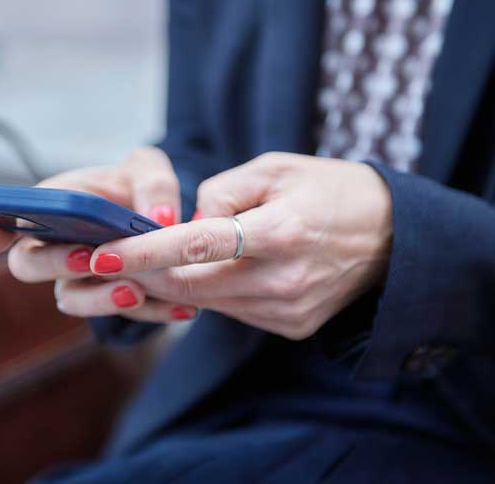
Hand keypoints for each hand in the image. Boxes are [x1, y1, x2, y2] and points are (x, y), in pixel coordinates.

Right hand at [0, 147, 199, 321]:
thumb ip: (153, 184)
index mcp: (55, 205)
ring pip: (70, 299)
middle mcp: (56, 246)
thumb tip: (160, 217)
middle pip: (29, 265)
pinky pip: (118, 316)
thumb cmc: (139, 188)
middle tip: (88, 258)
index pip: (10, 216)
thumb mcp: (149, 172)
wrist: (164, 218)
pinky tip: (183, 308)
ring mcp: (79, 279)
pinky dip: (150, 313)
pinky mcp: (109, 300)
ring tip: (137, 291)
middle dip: (55, 263)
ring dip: (98, 298)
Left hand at [62, 153, 392, 338]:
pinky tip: (208, 271)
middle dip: (143, 274)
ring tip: (153, 260)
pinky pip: (232, 310)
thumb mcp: (275, 167)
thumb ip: (220, 191)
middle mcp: (284, 281)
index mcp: (282, 232)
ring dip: (173, 284)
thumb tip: (183, 224)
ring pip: (206, 303)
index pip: (197, 245)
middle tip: (110, 258)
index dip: (144, 251)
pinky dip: (210, 292)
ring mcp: (288, 312)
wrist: (393, 236)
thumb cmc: (330, 190)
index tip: (102, 253)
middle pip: (190, 286)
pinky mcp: (291, 328)